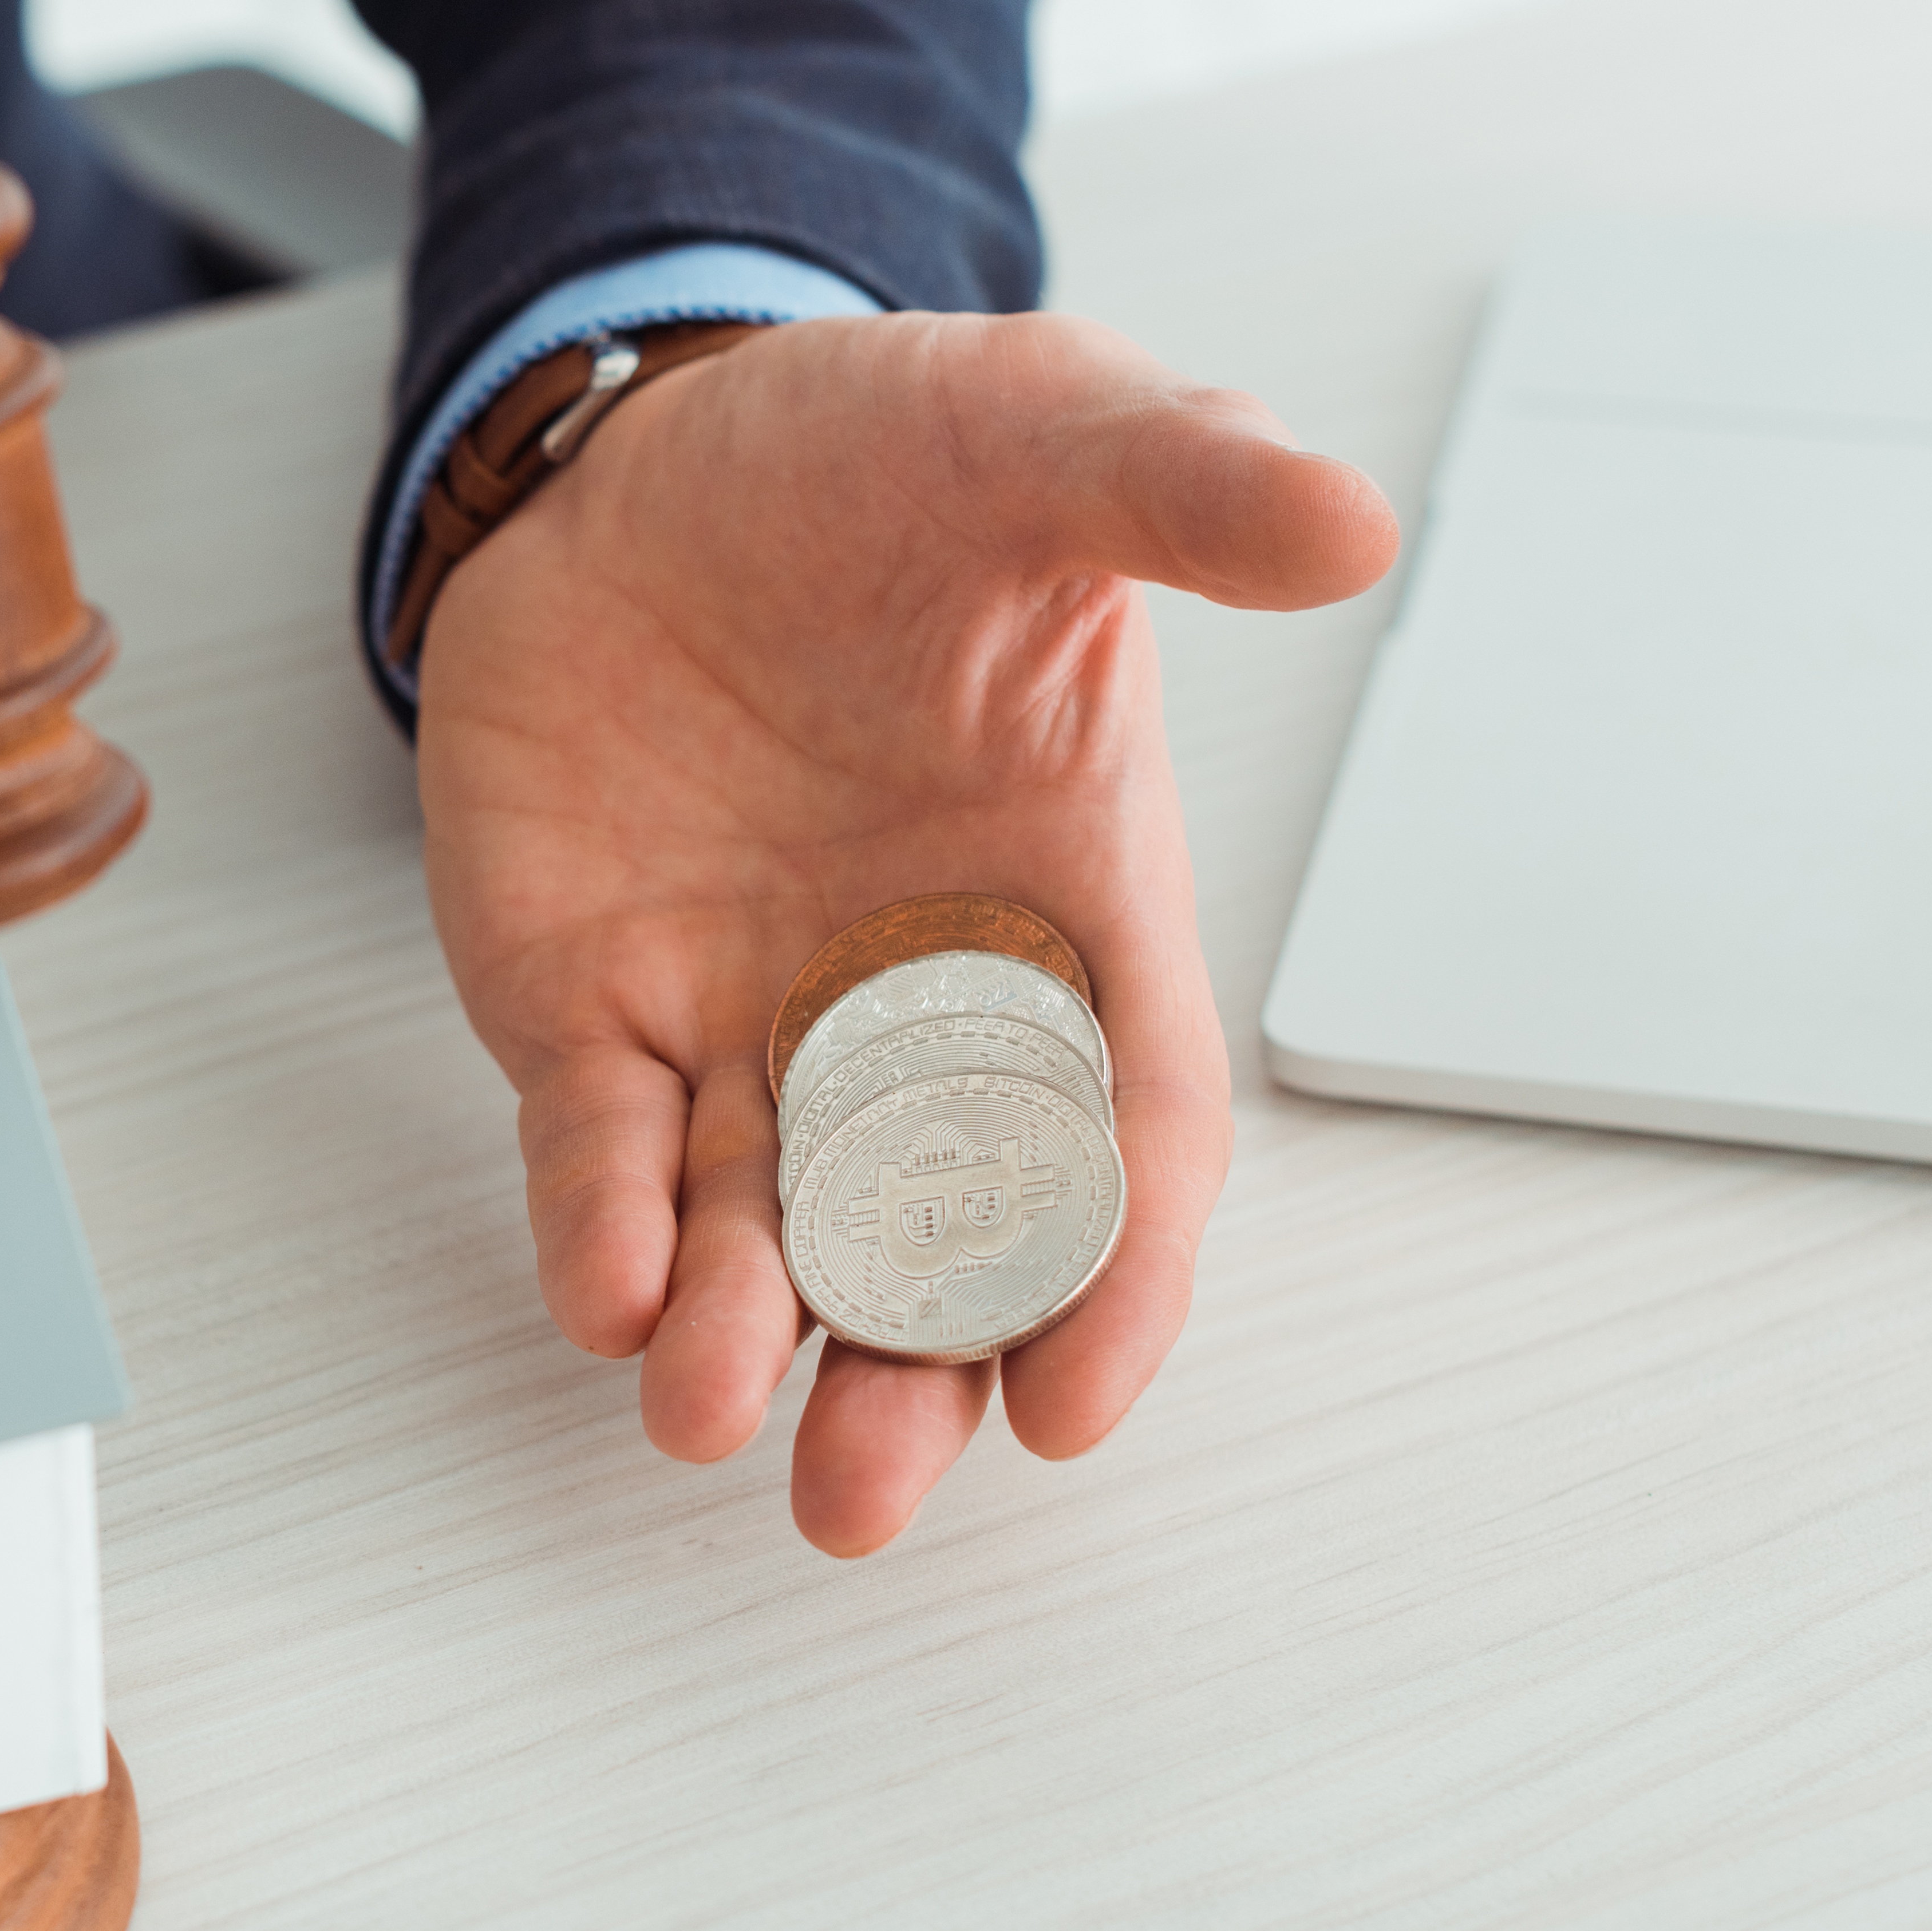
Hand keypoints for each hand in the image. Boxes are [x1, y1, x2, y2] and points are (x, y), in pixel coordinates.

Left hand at [415, 312, 1397, 1554]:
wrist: (652, 444)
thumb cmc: (874, 459)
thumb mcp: (1044, 433)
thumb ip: (1183, 485)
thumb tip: (1344, 519)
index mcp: (1063, 905)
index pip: (1118, 1137)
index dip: (1109, 1274)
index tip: (1077, 1396)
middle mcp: (907, 998)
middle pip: (933, 1240)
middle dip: (905, 1377)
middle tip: (861, 1497)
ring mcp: (741, 1016)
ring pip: (755, 1231)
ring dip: (736, 1337)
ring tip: (704, 1410)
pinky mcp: (587, 1001)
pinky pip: (596, 1146)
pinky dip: (596, 1226)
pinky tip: (597, 1286)